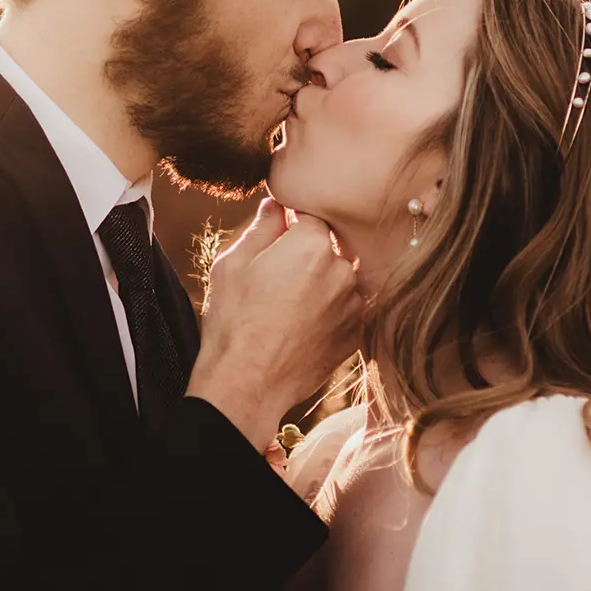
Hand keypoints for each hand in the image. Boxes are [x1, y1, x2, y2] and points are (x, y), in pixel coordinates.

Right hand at [187, 200, 364, 449]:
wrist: (247, 384)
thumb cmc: (233, 321)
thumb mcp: (233, 264)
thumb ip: (261, 228)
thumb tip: (275, 206)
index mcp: (312, 245)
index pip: (312, 217)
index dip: (293, 225)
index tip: (279, 238)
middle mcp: (342, 270)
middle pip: (331, 248)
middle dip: (309, 255)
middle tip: (279, 278)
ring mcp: (353, 305)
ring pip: (341, 279)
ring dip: (323, 284)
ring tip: (289, 306)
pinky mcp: (356, 334)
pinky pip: (347, 310)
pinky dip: (331, 312)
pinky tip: (302, 325)